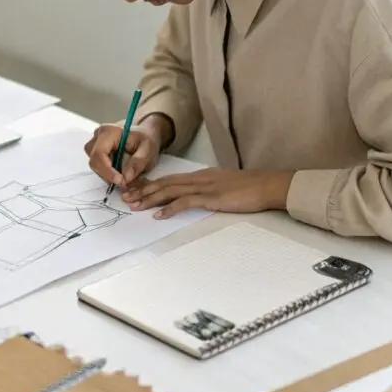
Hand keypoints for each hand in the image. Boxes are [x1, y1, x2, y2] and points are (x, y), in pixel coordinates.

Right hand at [84, 121, 161, 187]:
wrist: (145, 131)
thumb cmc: (146, 138)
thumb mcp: (148, 150)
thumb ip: (138, 163)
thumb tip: (126, 178)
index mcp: (110, 132)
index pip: (100, 154)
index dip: (107, 170)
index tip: (120, 181)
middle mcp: (98, 135)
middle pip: (95, 161)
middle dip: (108, 175)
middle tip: (124, 183)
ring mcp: (95, 141)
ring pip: (95, 164)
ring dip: (107, 174)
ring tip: (123, 175)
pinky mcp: (95, 148)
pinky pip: (97, 164)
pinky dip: (107, 171)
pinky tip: (119, 170)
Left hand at [122, 168, 294, 218]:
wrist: (267, 185)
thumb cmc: (248, 188)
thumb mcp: (223, 184)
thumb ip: (207, 188)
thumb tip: (194, 196)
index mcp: (200, 175)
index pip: (169, 178)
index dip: (149, 184)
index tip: (134, 189)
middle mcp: (198, 178)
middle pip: (164, 183)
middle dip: (143, 190)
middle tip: (125, 198)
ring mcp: (204, 187)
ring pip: (170, 191)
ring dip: (150, 199)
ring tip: (134, 206)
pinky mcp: (211, 197)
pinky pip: (186, 202)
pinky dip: (170, 208)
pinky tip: (159, 215)